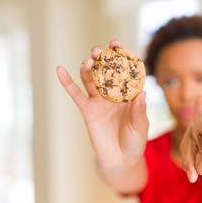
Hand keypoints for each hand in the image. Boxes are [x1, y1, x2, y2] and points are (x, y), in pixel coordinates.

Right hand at [56, 39, 148, 169]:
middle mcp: (114, 93)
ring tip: (88, 61)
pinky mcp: (87, 110)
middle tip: (99, 51)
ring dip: (88, 68)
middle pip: (106, 71)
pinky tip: (60, 70)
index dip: (121, 57)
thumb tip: (142, 93)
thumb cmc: (135, 141)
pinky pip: (75, 94)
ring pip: (91, 79)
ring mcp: (99, 100)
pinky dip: (67, 82)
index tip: (116, 43)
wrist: (120, 159)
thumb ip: (139, 111)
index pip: (125, 71)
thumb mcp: (140, 126)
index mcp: (129, 93)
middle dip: (103, 59)